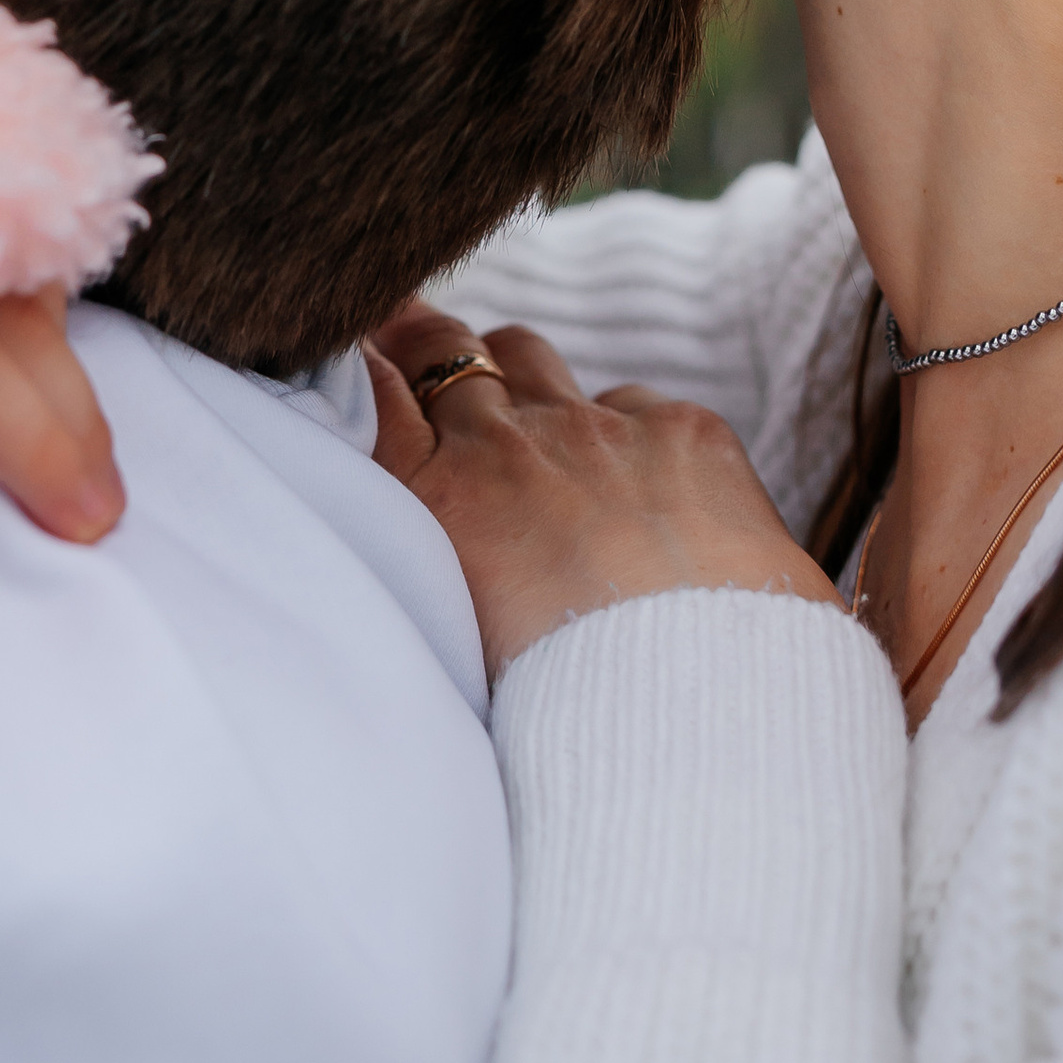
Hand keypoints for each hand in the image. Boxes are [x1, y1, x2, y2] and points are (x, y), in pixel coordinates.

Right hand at [368, 298, 840, 679]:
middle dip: (429, 342)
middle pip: (444, 350)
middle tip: (420, 340)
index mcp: (439, 504)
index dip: (369, 363)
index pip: (376, 394)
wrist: (695, 721)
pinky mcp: (682, 429)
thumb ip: (431, 551)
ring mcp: (597, 428)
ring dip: (518, 375)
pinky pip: (634, 404)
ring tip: (524, 410)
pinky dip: (626, 432)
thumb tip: (426, 523)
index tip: (368, 354)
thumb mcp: (458, 642)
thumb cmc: (569, 716)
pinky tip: (641, 486)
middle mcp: (507, 447)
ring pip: (531, 357)